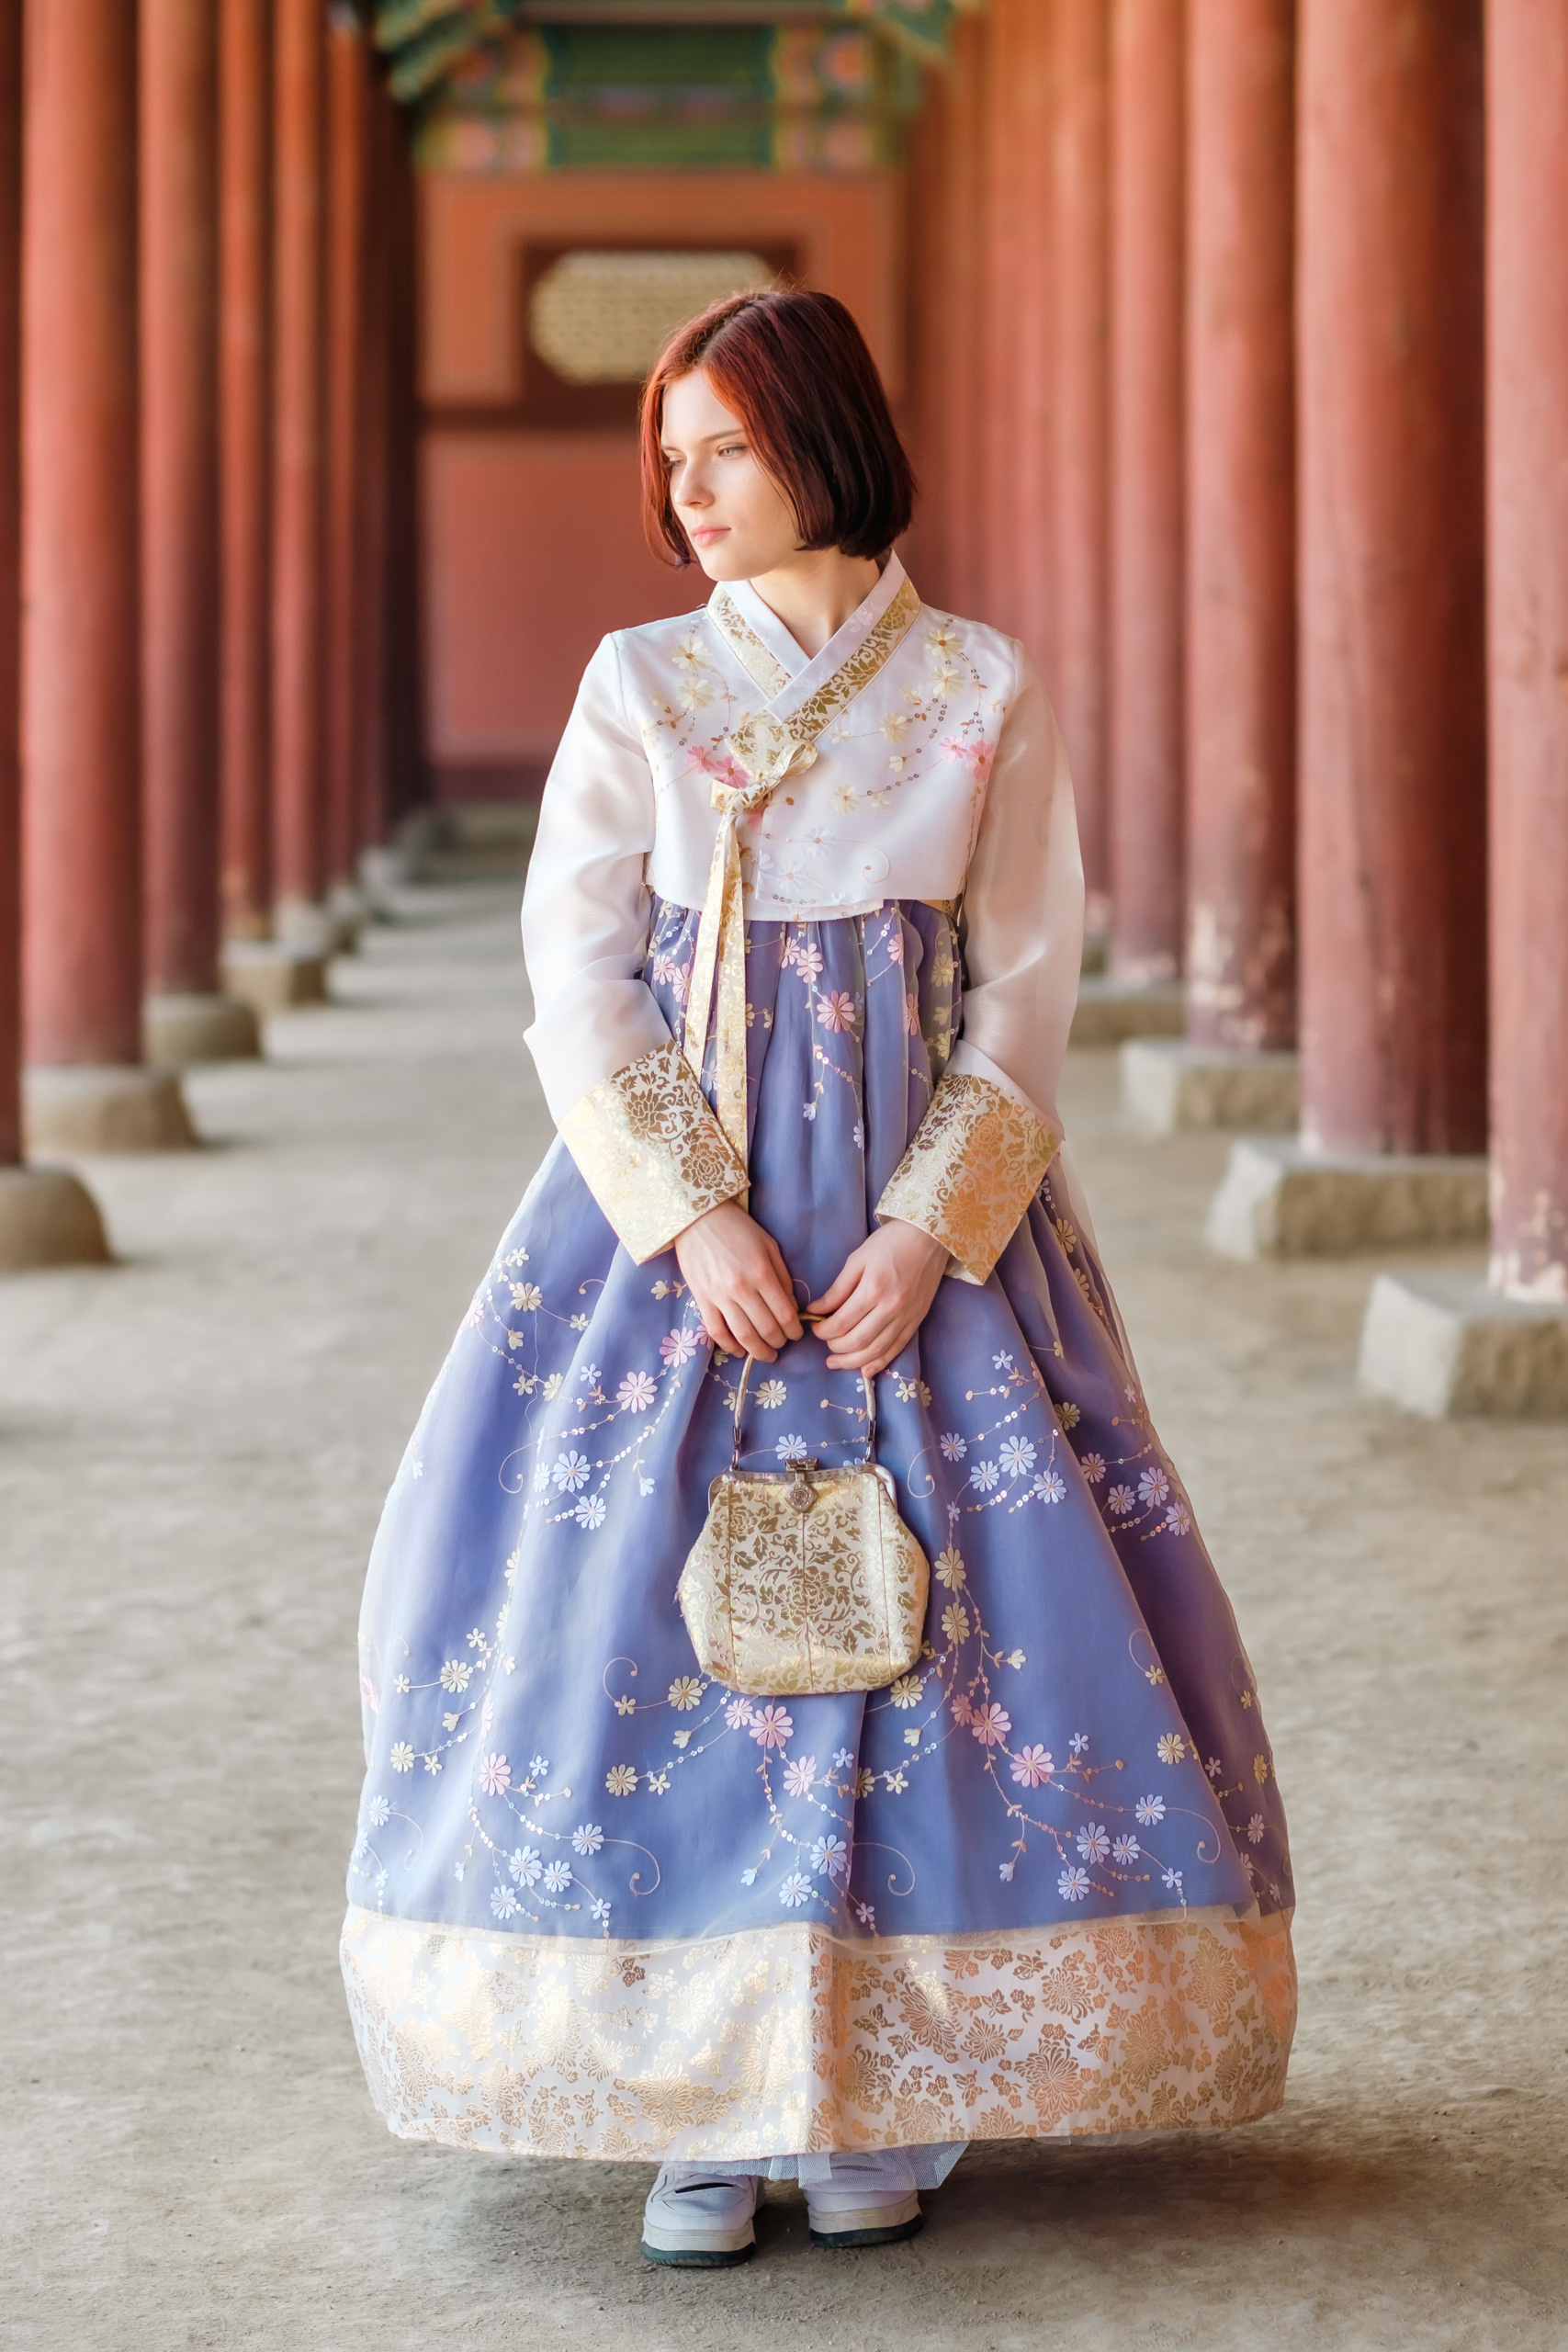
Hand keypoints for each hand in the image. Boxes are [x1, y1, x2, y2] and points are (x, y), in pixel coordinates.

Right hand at [673, 1199, 803, 1362]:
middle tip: (782, 1343)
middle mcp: (742, 1288)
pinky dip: (729, 1346)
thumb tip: (791, 1307)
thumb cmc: (739, 1230)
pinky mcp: (701, 1299)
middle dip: (779, 1342)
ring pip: (742, 1335)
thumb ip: (782, 1277)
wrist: (699, 1218)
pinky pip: (715, 1331)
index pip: (785, 1314)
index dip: (795, 1330)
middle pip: (766, 1329)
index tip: (797, 1333)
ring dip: (757, 1351)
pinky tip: (739, 1350)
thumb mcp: (769, 1246)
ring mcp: (719, 1296)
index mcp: (762, 1274)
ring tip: (766, 1354)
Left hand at [807, 1219, 947, 1375]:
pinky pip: (897, 1349)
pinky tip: (865, 1370)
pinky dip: (880, 1363)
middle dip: (835, 1347)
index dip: (823, 1331)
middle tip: (824, 1344)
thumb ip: (837, 1289)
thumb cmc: (890, 1242)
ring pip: (876, 1351)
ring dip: (853, 1362)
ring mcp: (907, 1317)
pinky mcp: (917, 1321)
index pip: (841, 1323)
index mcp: (873, 1289)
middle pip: (857, 1341)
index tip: (814, 1327)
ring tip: (836, 1362)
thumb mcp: (857, 1259)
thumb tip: (815, 1311)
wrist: (930, 1236)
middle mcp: (891, 1308)